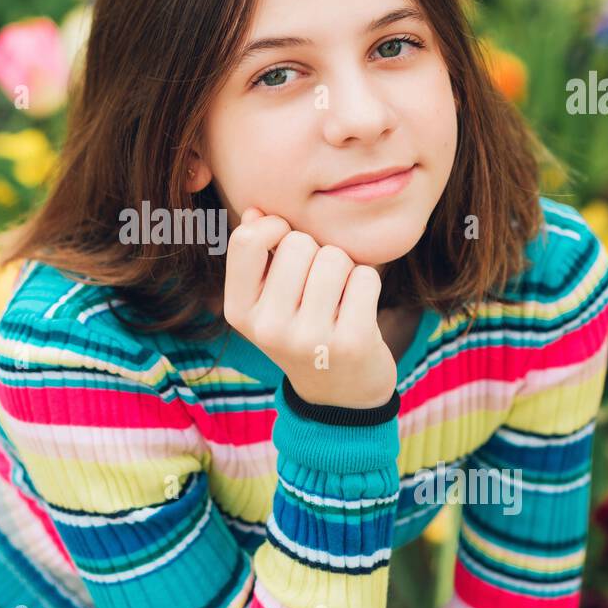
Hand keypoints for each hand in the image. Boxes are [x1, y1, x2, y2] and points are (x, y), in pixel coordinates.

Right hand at [222, 207, 397, 409]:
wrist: (339, 396)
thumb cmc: (302, 331)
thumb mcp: (269, 301)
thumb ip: (258, 255)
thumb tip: (256, 211)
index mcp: (239, 312)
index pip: (247, 240)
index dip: (274, 227)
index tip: (286, 242)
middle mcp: (268, 328)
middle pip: (298, 242)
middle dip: (316, 251)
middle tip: (319, 285)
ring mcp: (309, 338)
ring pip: (334, 257)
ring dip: (345, 267)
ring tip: (339, 296)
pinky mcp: (352, 342)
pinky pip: (365, 276)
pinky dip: (367, 283)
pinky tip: (358, 309)